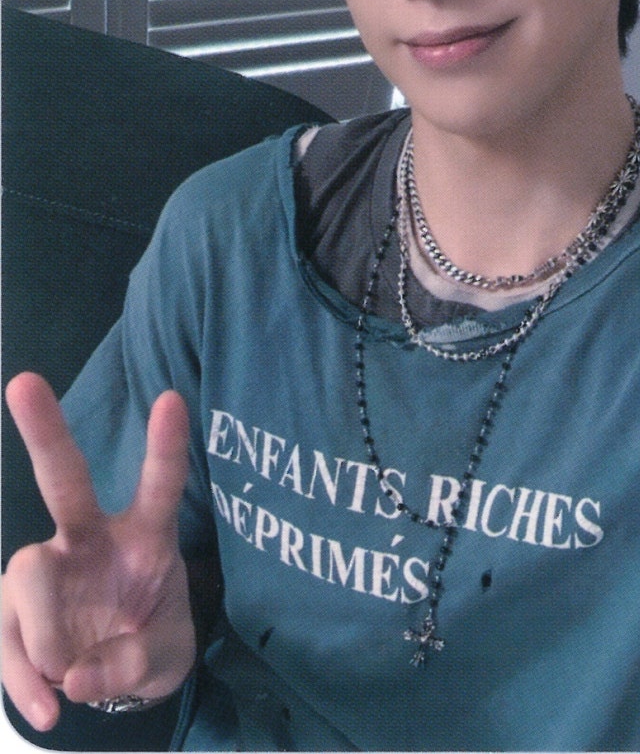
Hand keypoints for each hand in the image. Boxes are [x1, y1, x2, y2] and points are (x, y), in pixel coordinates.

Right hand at [2, 372, 195, 731]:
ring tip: (62, 679)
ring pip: (27, 571)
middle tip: (23, 383)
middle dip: (45, 430)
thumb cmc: (151, 643)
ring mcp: (48, 568)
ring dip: (41, 632)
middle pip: (64, 478)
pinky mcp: (13, 608)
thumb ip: (133, 664)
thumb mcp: (165, 661)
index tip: (172, 399)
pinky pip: (6, 635)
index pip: (158, 485)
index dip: (165, 446)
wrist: (115, 682)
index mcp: (144, 536)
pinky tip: (46, 706)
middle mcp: (90, 537)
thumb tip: (75, 676)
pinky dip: (20, 678)